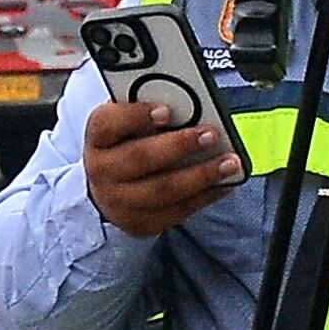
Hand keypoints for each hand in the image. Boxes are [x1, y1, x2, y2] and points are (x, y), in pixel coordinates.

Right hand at [83, 94, 246, 239]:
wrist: (109, 187)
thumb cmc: (127, 145)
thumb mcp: (130, 122)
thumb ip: (152, 111)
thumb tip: (192, 107)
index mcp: (99, 136)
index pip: (109, 123)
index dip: (136, 116)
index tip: (167, 110)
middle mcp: (102, 170)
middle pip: (139, 158)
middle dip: (179, 145)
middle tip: (211, 135)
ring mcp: (118, 200)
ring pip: (162, 190)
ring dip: (200, 175)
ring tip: (229, 163)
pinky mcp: (139, 222)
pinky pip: (176, 211)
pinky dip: (204, 197)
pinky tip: (224, 184)